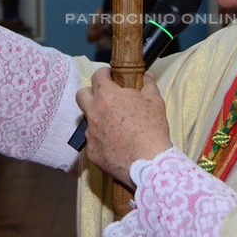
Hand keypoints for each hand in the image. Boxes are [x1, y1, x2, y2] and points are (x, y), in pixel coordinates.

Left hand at [75, 68, 172, 188]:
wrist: (148, 162)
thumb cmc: (151, 129)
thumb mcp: (155, 102)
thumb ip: (148, 85)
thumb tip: (147, 76)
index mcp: (107, 96)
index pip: (97, 76)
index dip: (104, 74)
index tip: (111, 76)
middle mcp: (93, 113)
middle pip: (81, 95)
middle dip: (91, 93)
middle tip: (106, 98)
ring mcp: (90, 134)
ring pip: (88, 120)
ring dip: (98, 119)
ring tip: (115, 126)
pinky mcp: (91, 152)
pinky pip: (93, 141)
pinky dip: (102, 140)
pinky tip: (115, 145)